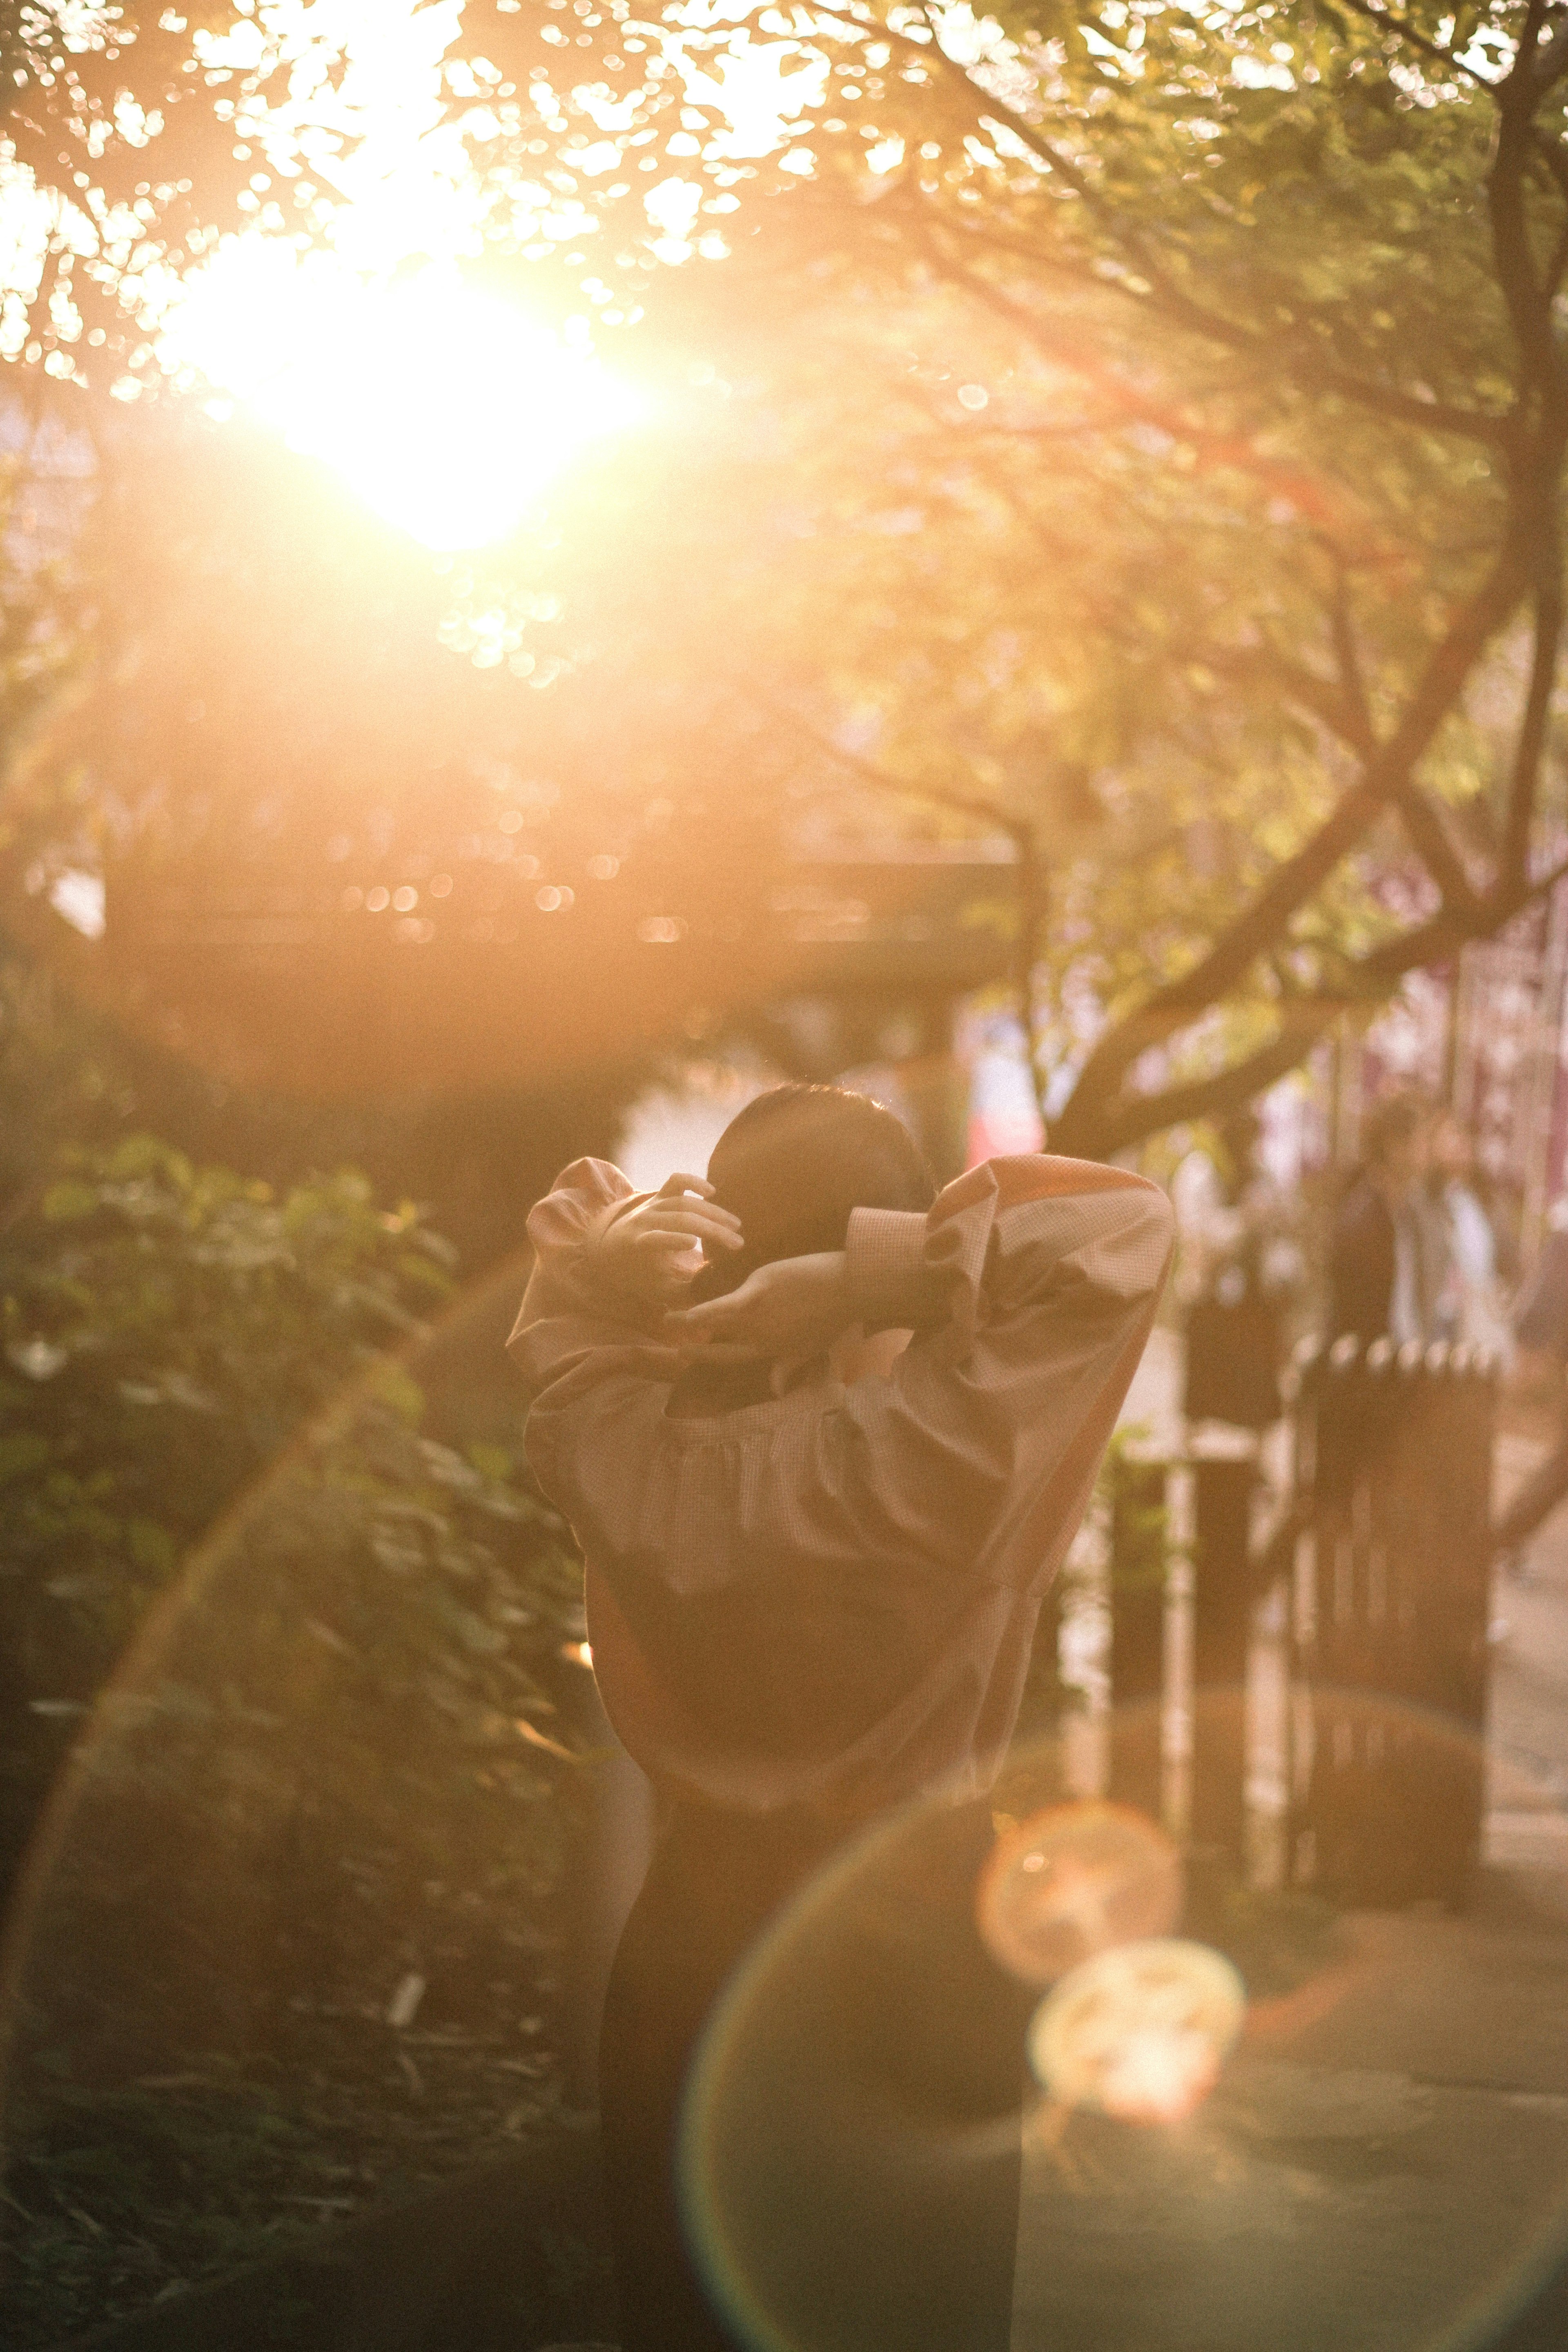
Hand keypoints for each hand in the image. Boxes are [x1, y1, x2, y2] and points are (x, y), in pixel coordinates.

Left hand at [593, 1173, 742, 1305]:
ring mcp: (652, 1205)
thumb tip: (715, 1295)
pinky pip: (676, 1181)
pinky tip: (712, 1192)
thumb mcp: (657, 1290)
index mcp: (639, 1245)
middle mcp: (645, 1221)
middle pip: (681, 1218)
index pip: (655, 1238)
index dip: (673, 1239)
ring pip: (685, 1201)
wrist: (611, 1248)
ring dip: (713, 1212)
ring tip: (735, 1225)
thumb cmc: (639, 1275)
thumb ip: (685, 1293)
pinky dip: (693, 1181)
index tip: (694, 1245)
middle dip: (711, 1230)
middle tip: (738, 1243)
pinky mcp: (659, 1195)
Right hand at [666, 1251, 851, 1362]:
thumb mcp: (811, 1347)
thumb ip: (788, 1367)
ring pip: (715, 1323)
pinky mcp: (759, 1290)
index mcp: (772, 1349)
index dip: (707, 1357)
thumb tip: (774, 1389)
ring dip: (688, 1324)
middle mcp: (761, 1338)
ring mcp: (758, 1315)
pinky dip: (703, 1312)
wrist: (851, 1286)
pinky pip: (723, 1305)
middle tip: (671, 1345)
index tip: (685, 1355)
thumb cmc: (835, 1313)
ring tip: (668, 1321)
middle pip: (719, 1345)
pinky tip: (686, 1314)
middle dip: (694, 1347)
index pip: (732, 1357)